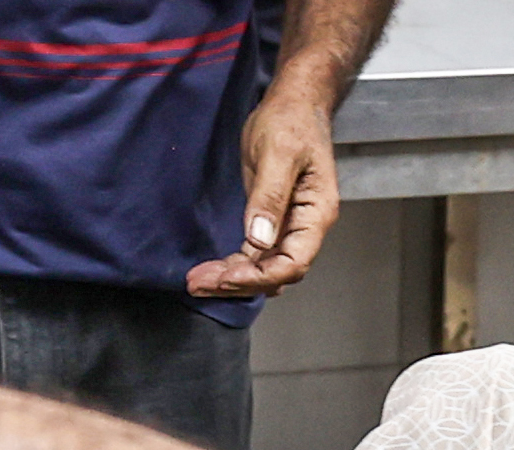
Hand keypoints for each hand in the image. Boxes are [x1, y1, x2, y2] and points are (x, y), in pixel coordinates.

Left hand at [187, 82, 340, 297]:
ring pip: (262, 268)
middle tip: (199, 283)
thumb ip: (270, 196)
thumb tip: (260, 239)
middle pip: (275, 273)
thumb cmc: (291, 120)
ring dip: (231, 278)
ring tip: (197, 281)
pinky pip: (254, 255)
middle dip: (237, 283)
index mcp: (316, 213)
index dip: (259, 277)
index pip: (292, 263)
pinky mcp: (270, 221)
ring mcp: (288, 226)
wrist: (293, 102)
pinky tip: (211, 270)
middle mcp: (305, 226)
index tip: (226, 277)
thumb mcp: (278, 153)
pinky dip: (233, 266)